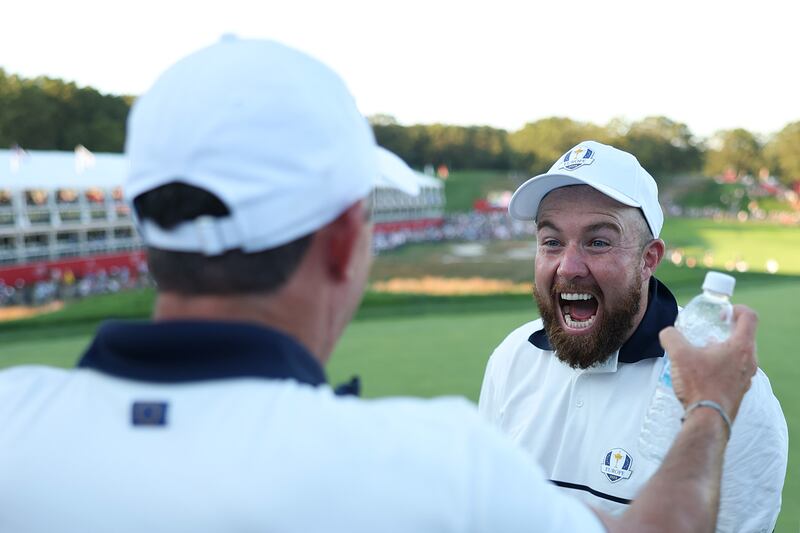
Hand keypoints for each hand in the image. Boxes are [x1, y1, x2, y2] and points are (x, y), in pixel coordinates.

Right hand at [659, 305, 757, 423]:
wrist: (707, 419)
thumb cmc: (699, 385)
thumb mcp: (679, 354)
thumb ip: (671, 336)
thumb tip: (668, 333)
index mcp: (741, 347)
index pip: (749, 317)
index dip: (736, 309)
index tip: (721, 313)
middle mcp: (750, 361)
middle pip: (745, 335)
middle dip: (727, 330)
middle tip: (710, 331)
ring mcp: (747, 377)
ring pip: (741, 354)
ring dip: (725, 348)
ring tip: (704, 352)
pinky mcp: (740, 390)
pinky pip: (736, 370)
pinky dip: (723, 364)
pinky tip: (705, 371)